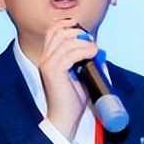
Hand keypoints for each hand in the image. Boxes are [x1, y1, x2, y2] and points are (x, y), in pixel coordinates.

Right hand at [38, 18, 99, 139]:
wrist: (65, 118)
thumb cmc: (72, 100)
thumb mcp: (81, 75)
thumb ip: (86, 61)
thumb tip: (98, 51)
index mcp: (49, 57)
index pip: (54, 31)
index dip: (69, 25)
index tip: (86, 32)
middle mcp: (45, 58)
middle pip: (59, 32)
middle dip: (78, 32)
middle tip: (92, 41)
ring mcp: (48, 64)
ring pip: (66, 41)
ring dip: (84, 42)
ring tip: (95, 50)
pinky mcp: (53, 71)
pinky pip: (70, 54)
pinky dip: (84, 51)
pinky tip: (93, 53)